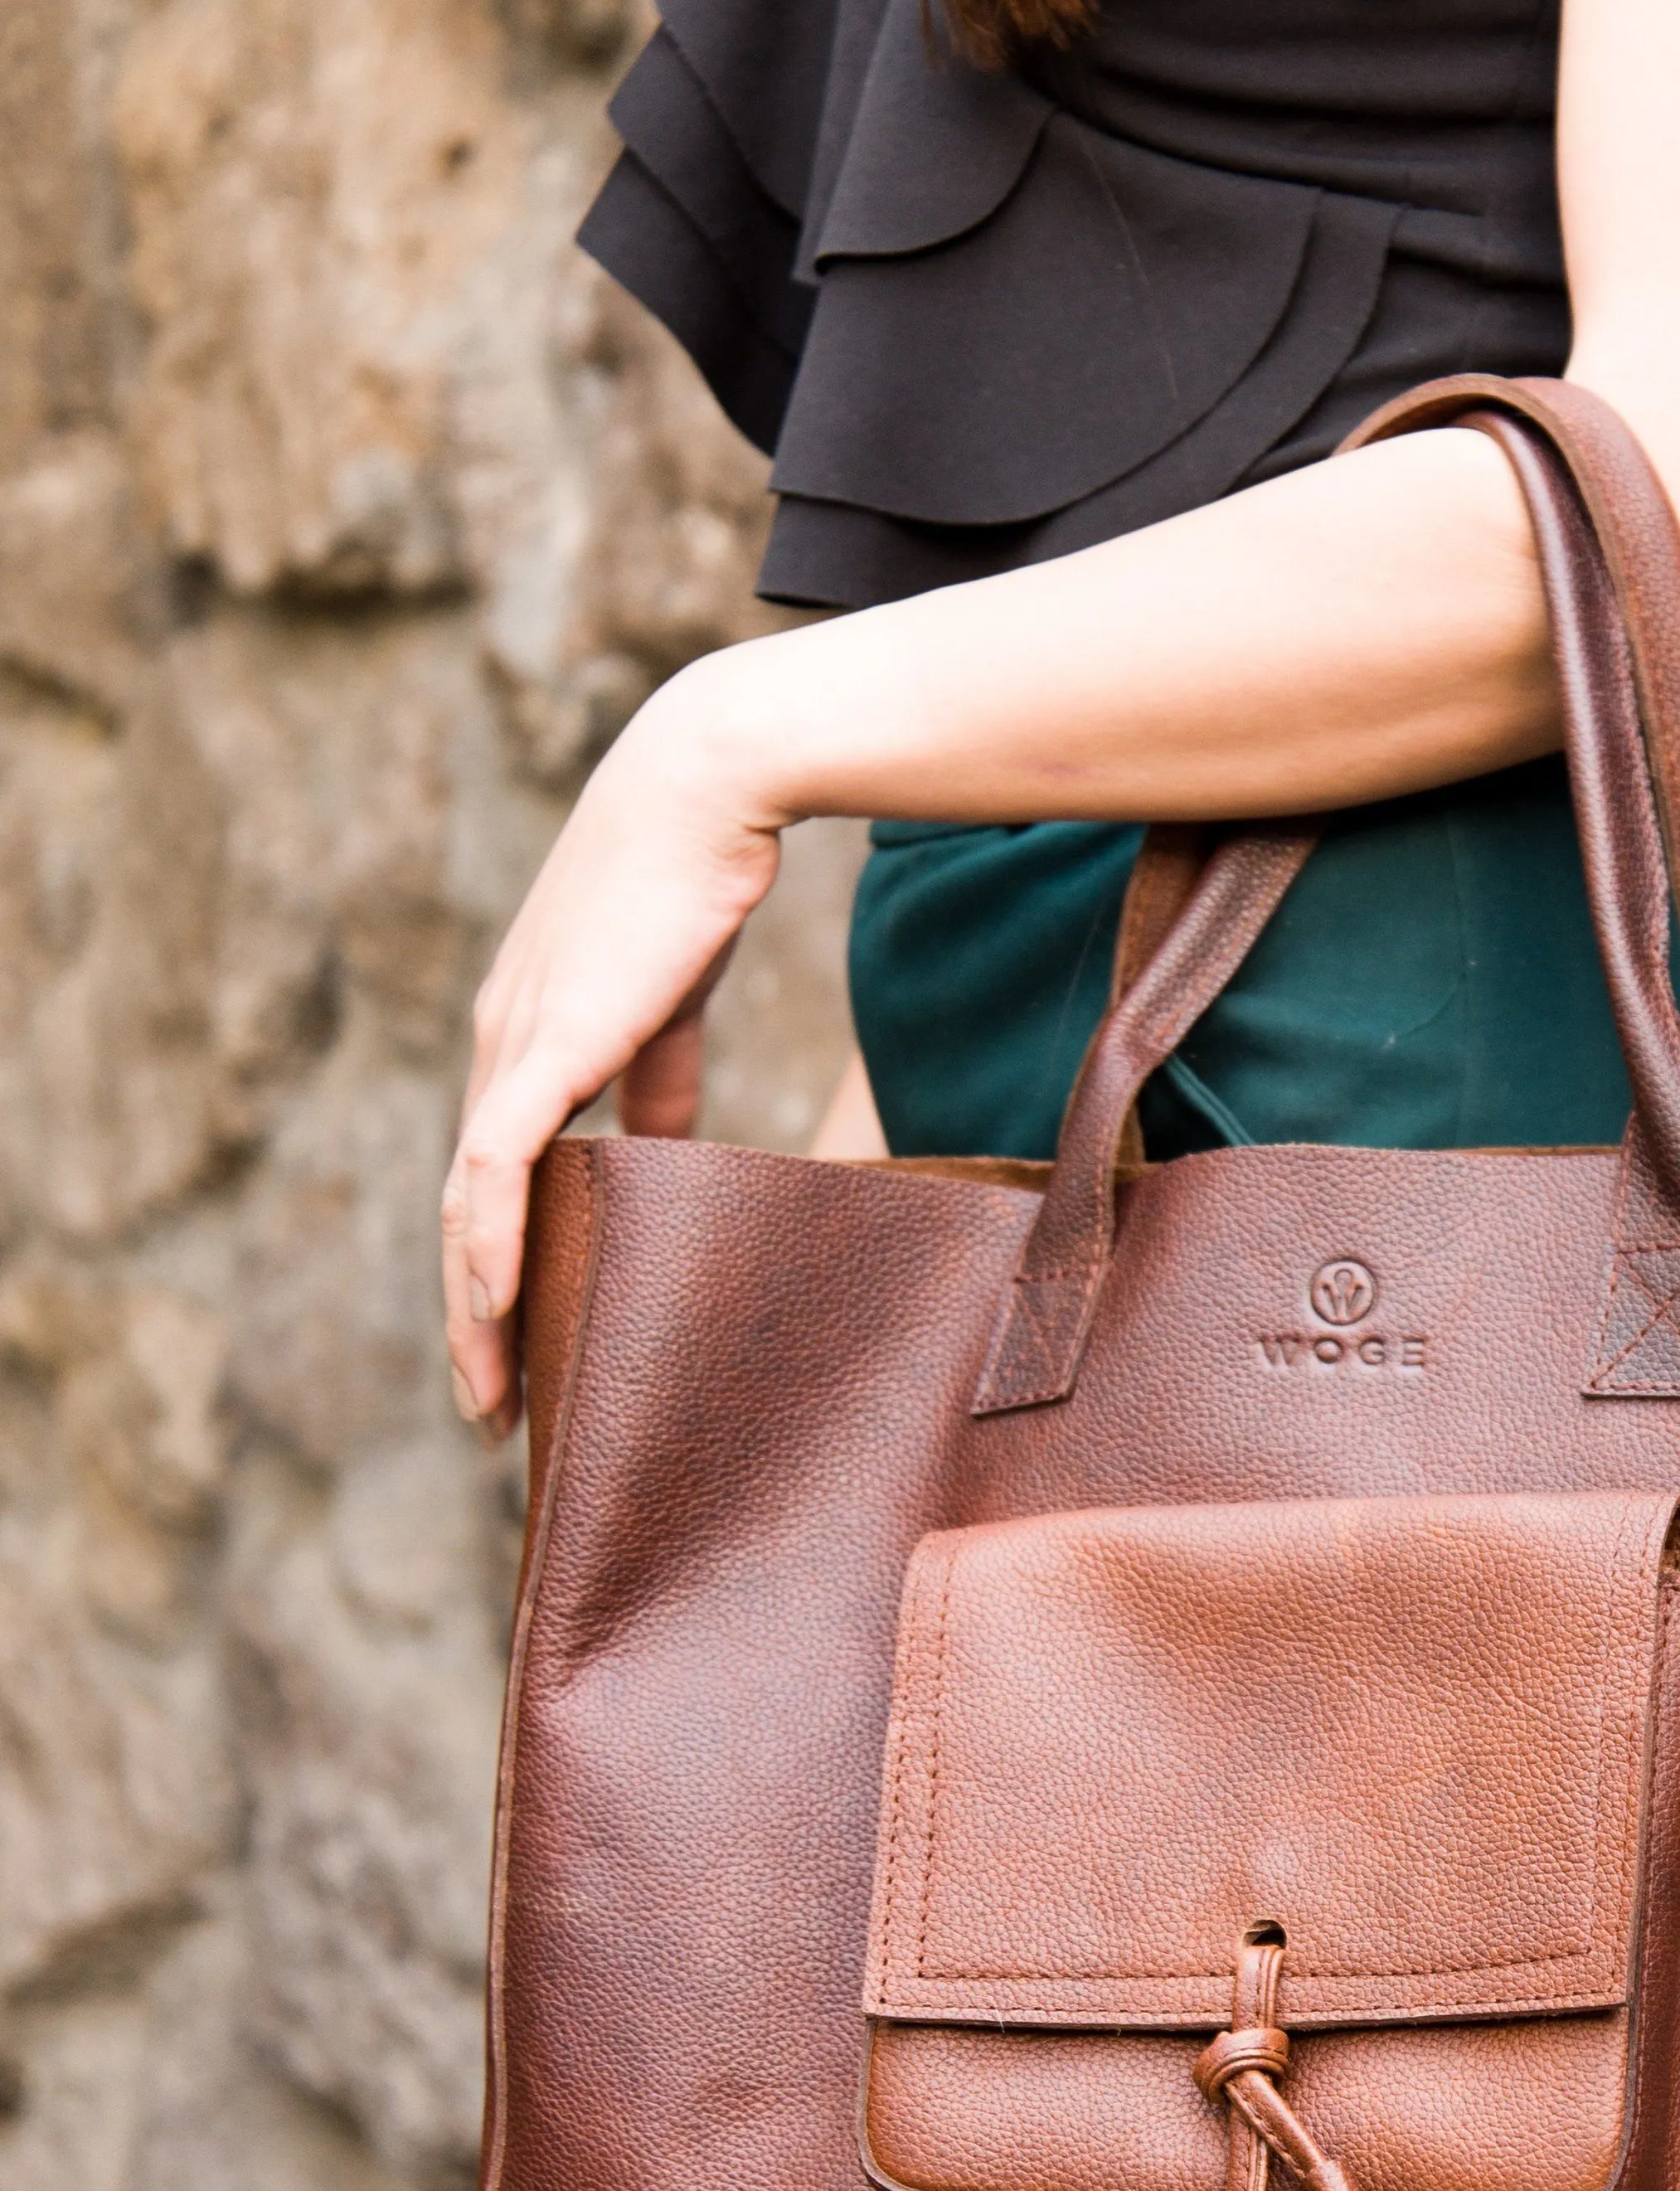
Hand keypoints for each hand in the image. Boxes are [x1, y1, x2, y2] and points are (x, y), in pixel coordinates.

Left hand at [442, 662, 781, 1435]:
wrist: (704, 784)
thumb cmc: (694, 874)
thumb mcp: (668, 998)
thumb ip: (657, 1079)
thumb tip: (668, 1158)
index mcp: (525, 1031)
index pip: (491, 1169)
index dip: (496, 1258)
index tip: (514, 1339)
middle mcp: (498, 1040)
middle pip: (463, 1206)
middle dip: (469, 1314)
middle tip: (487, 1407)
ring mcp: (513, 1040)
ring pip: (465, 1202)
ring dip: (470, 1305)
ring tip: (488, 1392)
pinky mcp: (546, 1039)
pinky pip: (496, 1163)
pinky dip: (489, 1240)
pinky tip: (496, 1306)